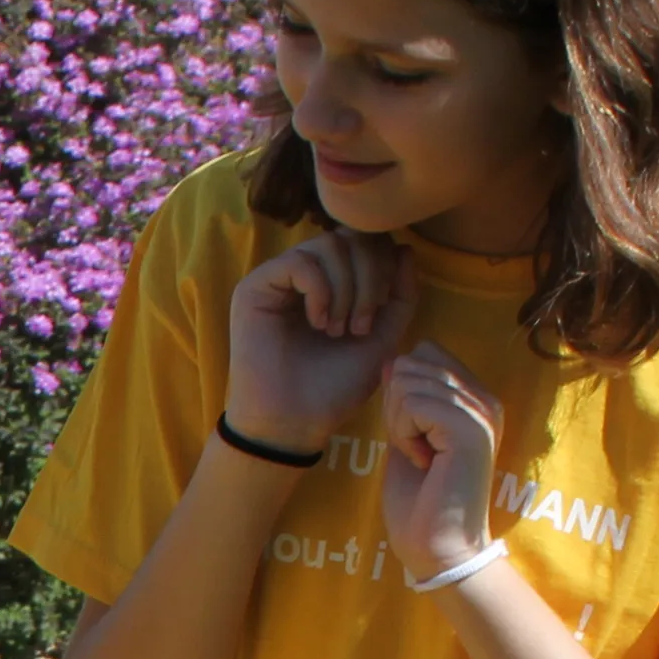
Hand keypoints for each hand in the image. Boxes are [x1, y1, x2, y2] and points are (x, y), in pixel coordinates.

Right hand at [225, 229, 416, 456]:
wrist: (295, 422)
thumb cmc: (335, 385)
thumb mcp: (383, 337)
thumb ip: (400, 296)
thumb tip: (404, 250)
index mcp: (334, 282)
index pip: (366, 242)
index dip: (383, 267)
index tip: (376, 317)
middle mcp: (304, 274)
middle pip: (351, 237)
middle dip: (369, 278)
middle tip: (360, 326)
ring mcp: (277, 278)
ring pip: (329, 246)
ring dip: (346, 290)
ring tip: (338, 329)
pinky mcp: (254, 288)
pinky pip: (301, 263)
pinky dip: (321, 292)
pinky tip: (318, 323)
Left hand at [378, 342, 506, 581]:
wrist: (438, 549)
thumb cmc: (420, 503)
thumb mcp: (405, 438)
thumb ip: (403, 401)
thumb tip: (392, 360)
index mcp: (474, 399)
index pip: (426, 352)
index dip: (401, 389)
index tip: (411, 433)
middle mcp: (485, 399)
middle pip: (413, 361)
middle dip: (395, 406)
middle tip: (414, 448)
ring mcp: (481, 411)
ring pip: (409, 380)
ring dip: (398, 423)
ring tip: (420, 458)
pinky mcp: (471, 428)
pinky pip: (413, 404)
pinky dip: (403, 434)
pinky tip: (422, 462)